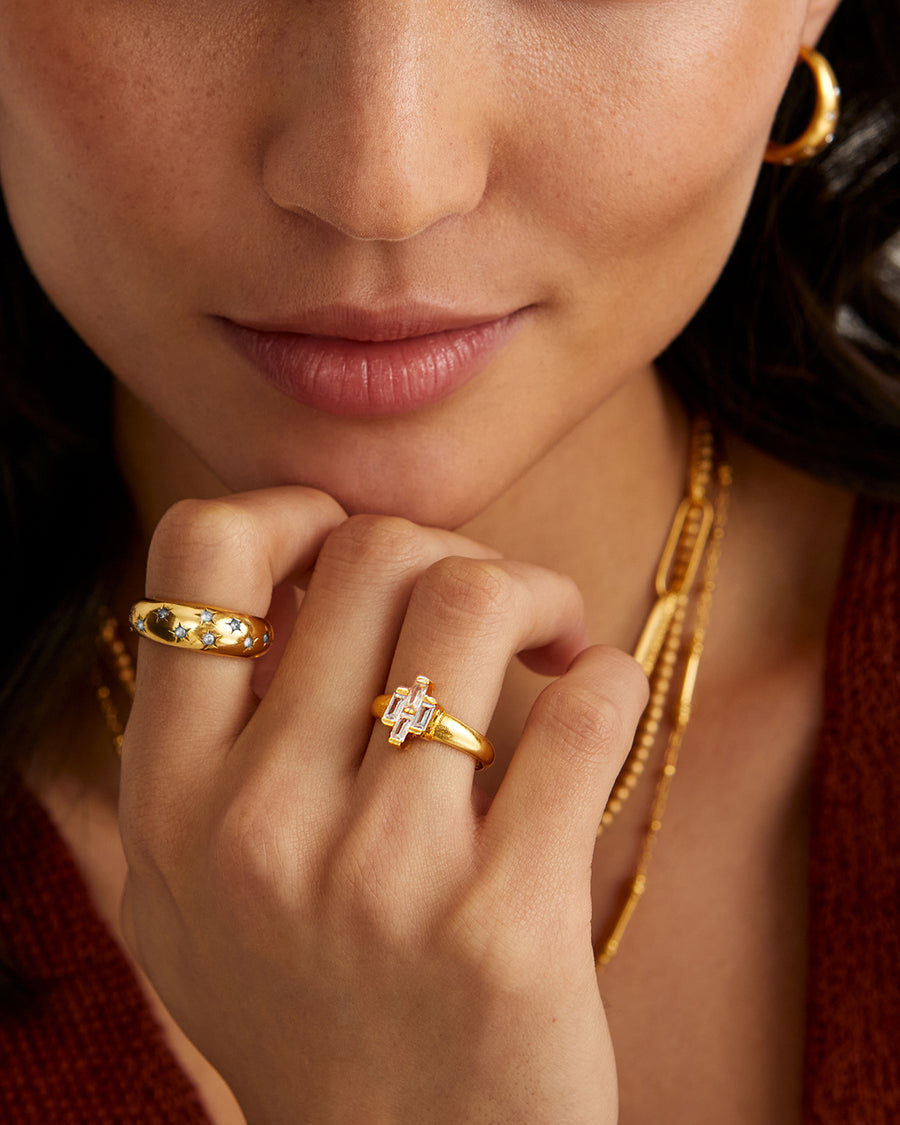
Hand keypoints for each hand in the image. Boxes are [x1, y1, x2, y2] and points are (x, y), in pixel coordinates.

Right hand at [119, 486, 647, 1123]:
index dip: (290, 513)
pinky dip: (611, 680)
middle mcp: (258, 826)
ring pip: (477, 601)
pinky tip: (597, 710)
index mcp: (172, 802)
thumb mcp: (191, 892)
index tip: (351, 548)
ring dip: (539, 593)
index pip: (199, 557)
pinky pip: (589, 706)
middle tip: (488, 610)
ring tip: (552, 644)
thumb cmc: (309, 1013)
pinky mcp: (506, 921)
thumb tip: (300, 578)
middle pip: (374, 553)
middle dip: (452, 552)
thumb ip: (204, 744)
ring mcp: (380, 874)